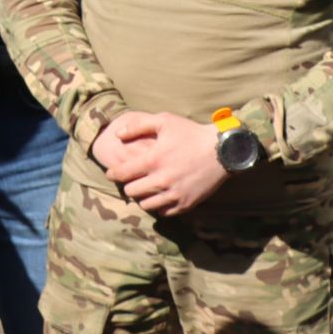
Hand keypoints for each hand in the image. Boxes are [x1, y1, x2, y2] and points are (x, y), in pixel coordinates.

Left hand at [102, 111, 229, 216]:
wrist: (221, 150)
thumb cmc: (191, 133)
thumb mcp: (164, 121)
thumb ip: (137, 126)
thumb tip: (117, 134)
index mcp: (153, 160)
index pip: (122, 174)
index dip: (113, 173)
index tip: (111, 173)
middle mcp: (161, 180)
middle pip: (131, 191)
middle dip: (128, 184)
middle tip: (132, 180)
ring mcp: (174, 194)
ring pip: (145, 205)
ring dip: (142, 197)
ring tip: (146, 188)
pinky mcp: (185, 204)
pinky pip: (163, 212)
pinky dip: (159, 205)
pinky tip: (161, 195)